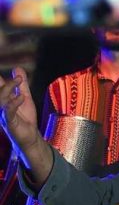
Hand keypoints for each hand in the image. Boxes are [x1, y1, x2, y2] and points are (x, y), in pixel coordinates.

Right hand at [0, 67, 52, 186]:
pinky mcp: (9, 122)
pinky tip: (21, 98)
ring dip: (9, 89)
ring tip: (19, 81)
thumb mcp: (25, 97)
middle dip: (5, 83)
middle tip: (19, 78)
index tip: (7, 70)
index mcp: (3, 99)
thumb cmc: (25, 117)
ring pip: (1, 100)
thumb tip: (17, 68)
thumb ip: (22, 84)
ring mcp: (4, 114)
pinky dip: (13, 103)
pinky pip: (8, 112)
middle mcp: (1, 106)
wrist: (30, 136)